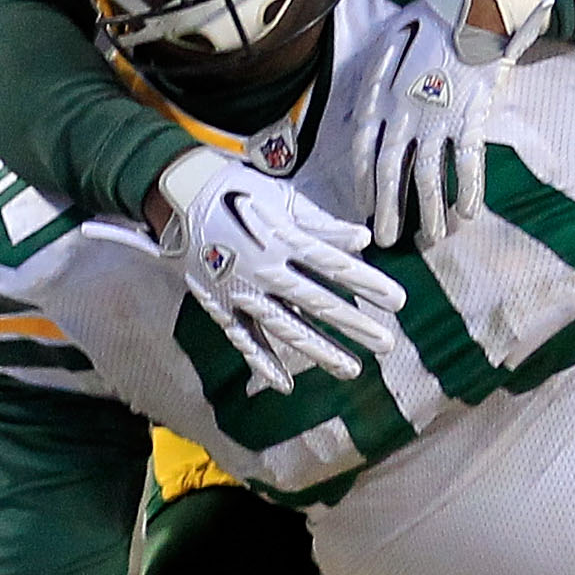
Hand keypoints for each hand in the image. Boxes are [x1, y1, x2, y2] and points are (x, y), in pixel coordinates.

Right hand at [154, 147, 405, 394]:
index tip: (396, 301)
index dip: (368, 283)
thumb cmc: (237, 190)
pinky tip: (286, 383)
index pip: (335, 265)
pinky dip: (263, 362)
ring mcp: (240, 291)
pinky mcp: (219, 305)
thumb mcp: (281, 198)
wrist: (177, 195)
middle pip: (317, 301)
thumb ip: (322, 224)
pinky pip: (244, 339)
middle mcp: (264, 268)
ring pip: (286, 327)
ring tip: (351, 368)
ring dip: (320, 350)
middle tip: (385, 344)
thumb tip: (363, 239)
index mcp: (282, 238)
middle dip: (354, 325)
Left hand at [354, 0, 552, 247]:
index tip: (363, 209)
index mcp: (381, 96)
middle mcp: (404, 112)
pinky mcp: (470, 116)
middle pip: (391, 170)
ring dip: (430, 210)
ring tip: (431, 236)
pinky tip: (468, 212)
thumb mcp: (389, 43)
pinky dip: (468, 189)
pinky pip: (467, 161)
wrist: (474, 6)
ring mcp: (438, 116)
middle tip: (389, 239)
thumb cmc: (432, 21)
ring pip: (429, 174)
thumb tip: (356, 113)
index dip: (363, 183)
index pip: (364, 149)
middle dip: (389, 209)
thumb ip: (374, 79)